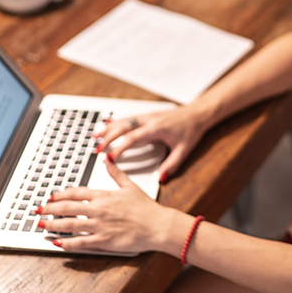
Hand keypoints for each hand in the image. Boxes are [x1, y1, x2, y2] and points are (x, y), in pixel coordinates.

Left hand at [38, 158, 171, 252]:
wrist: (158, 225)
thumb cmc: (146, 208)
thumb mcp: (130, 186)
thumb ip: (116, 173)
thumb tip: (107, 159)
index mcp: (104, 196)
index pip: (76, 193)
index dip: (60, 194)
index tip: (51, 196)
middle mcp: (99, 210)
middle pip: (68, 208)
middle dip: (50, 208)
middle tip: (38, 209)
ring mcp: (100, 226)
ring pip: (70, 225)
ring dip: (53, 224)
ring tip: (41, 224)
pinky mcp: (104, 241)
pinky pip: (81, 242)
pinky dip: (67, 243)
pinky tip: (57, 243)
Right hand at [94, 105, 209, 182]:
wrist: (196, 114)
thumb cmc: (190, 130)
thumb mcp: (184, 150)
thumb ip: (172, 165)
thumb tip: (162, 178)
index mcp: (156, 129)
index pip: (133, 138)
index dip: (120, 147)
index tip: (110, 157)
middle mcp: (148, 120)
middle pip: (123, 127)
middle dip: (108, 138)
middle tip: (97, 150)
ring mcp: (146, 117)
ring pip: (122, 121)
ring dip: (108, 129)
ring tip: (95, 138)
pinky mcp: (145, 116)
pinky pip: (127, 118)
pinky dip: (114, 122)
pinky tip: (105, 125)